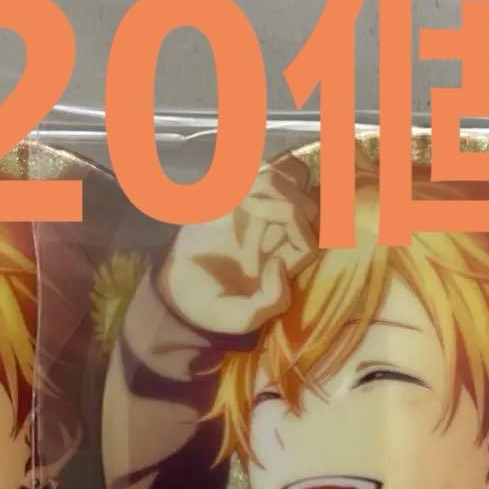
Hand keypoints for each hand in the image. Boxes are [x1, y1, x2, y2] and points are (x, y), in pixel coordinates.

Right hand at [157, 155, 318, 336]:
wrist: (176, 288)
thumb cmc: (211, 306)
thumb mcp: (243, 318)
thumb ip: (272, 302)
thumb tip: (280, 264)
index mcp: (288, 262)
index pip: (313, 239)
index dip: (298, 233)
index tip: (263, 244)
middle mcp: (281, 234)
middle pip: (310, 203)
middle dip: (288, 205)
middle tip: (254, 215)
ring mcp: (260, 210)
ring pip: (293, 177)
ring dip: (272, 184)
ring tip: (245, 202)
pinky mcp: (236, 194)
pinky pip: (260, 169)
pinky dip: (252, 173)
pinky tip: (235, 189)